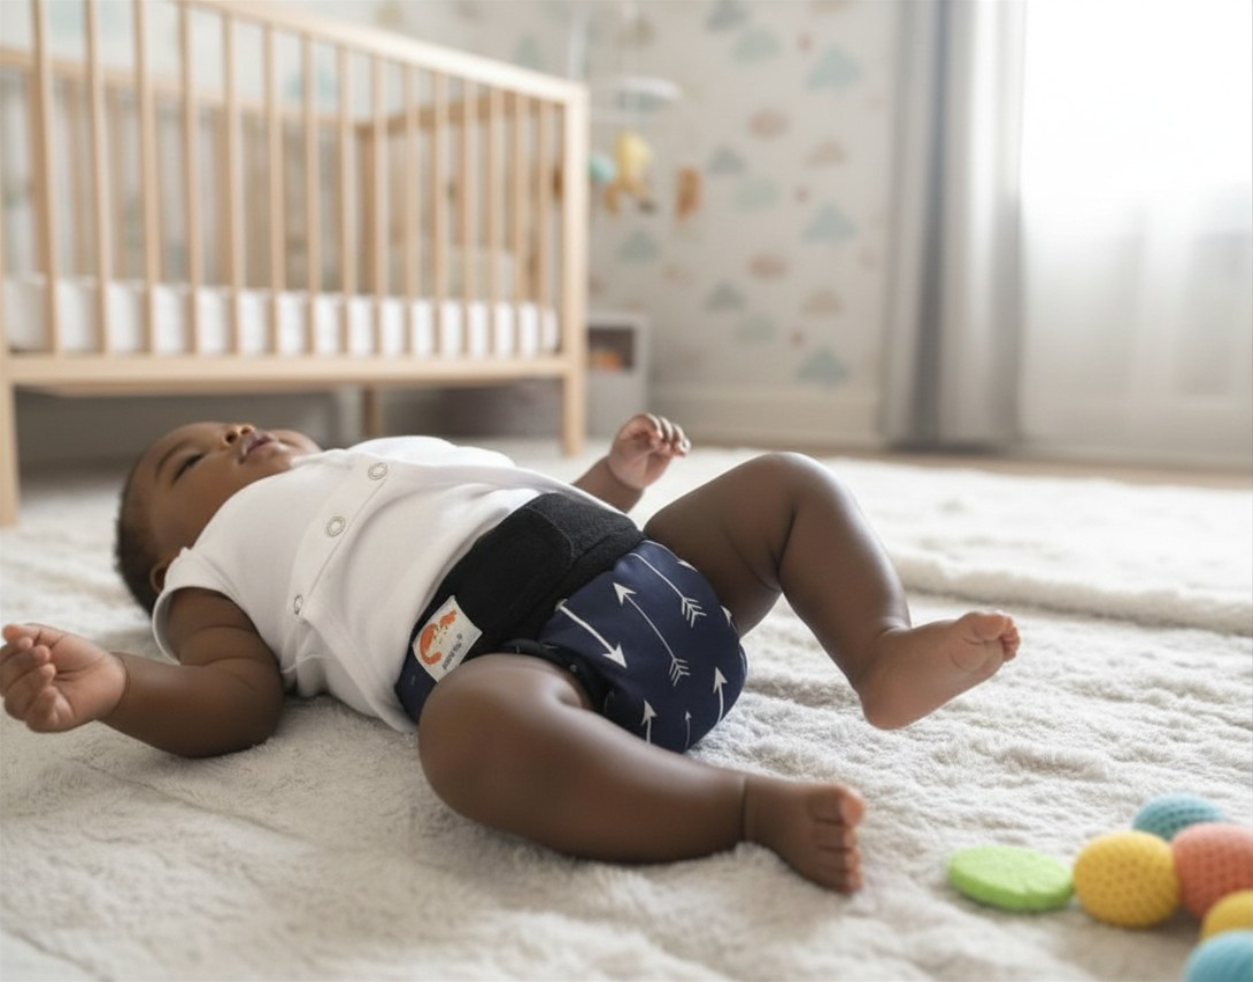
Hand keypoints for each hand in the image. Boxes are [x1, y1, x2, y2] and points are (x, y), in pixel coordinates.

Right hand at [0, 623, 127, 732]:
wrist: (109, 674)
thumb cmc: (79, 657)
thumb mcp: (56, 639)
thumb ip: (32, 634)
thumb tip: (7, 629)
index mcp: (17, 672)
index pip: (0, 664)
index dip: (9, 653)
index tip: (28, 641)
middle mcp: (19, 692)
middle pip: (3, 683)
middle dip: (21, 665)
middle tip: (45, 653)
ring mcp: (32, 709)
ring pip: (14, 703)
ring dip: (30, 683)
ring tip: (50, 669)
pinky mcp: (49, 722)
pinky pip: (34, 719)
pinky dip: (40, 705)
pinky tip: (52, 692)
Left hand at [607, 413, 690, 490]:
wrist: (629, 478)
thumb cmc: (625, 463)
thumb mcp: (629, 455)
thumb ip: (643, 446)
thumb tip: (658, 440)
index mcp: (636, 426)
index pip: (647, 419)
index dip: (654, 426)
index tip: (657, 437)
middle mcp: (650, 428)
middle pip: (664, 424)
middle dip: (667, 434)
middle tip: (664, 449)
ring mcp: (662, 437)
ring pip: (675, 431)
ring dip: (678, 439)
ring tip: (677, 451)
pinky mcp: (670, 447)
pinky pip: (682, 443)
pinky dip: (684, 447)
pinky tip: (682, 454)